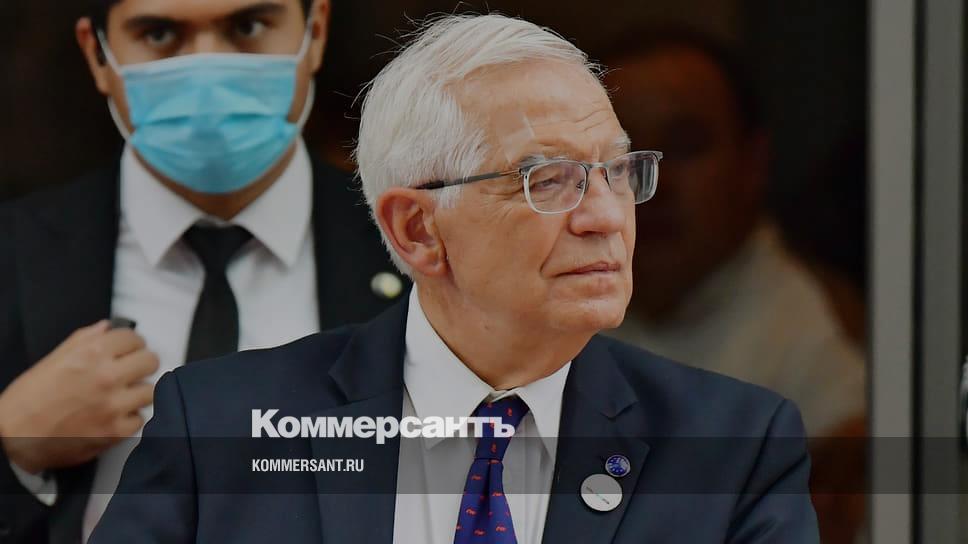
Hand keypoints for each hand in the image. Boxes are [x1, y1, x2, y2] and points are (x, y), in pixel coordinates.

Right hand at [0, 321, 158, 473]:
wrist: (12, 437)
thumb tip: (107, 327)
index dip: (131, 344)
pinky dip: (129, 418)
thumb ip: (84, 340)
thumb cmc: (28, 399)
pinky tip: (114, 415)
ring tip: (121, 395)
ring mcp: (114, 405)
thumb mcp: (53, 359)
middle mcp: (106, 376)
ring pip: (150, 390)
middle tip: (130, 371)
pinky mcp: (116, 431)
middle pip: (150, 361)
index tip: (128, 349)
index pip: (134, 338)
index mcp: (91, 354)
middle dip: (140, 364)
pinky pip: (140, 418)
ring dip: (137, 392)